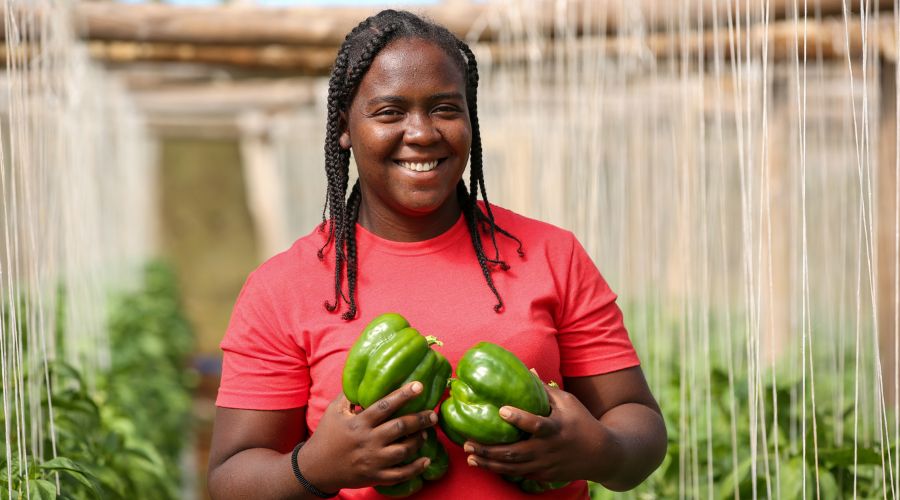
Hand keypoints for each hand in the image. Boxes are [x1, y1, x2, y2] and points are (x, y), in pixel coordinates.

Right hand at [298, 382, 439, 491]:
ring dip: (418, 441)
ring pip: (403, 450)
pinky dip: (415, 468)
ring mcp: (372, 461)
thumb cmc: (326, 435)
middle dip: (420, 419)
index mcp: (358, 423)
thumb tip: (363, 375)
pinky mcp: (375, 477)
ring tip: (426, 433)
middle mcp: (367, 441)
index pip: (384, 406)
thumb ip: (349, 395)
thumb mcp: (333, 411)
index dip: (403, 395)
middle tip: (433, 414)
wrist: (315, 468)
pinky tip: (426, 460)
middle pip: (400, 428)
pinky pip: (400, 475)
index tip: (419, 386)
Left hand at [463, 382, 611, 481]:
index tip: (501, 410)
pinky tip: (485, 464)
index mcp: (555, 428)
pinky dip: (501, 470)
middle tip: (468, 443)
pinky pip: (518, 474)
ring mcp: (545, 466)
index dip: (519, 418)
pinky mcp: (543, 475)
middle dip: (489, 450)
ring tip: (470, 457)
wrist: (602, 455)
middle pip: (515, 453)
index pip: (535, 424)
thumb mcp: (567, 402)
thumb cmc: (583, 422)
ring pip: (512, 468)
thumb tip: (527, 369)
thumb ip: (544, 389)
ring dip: (489, 463)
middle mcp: (548, 450)